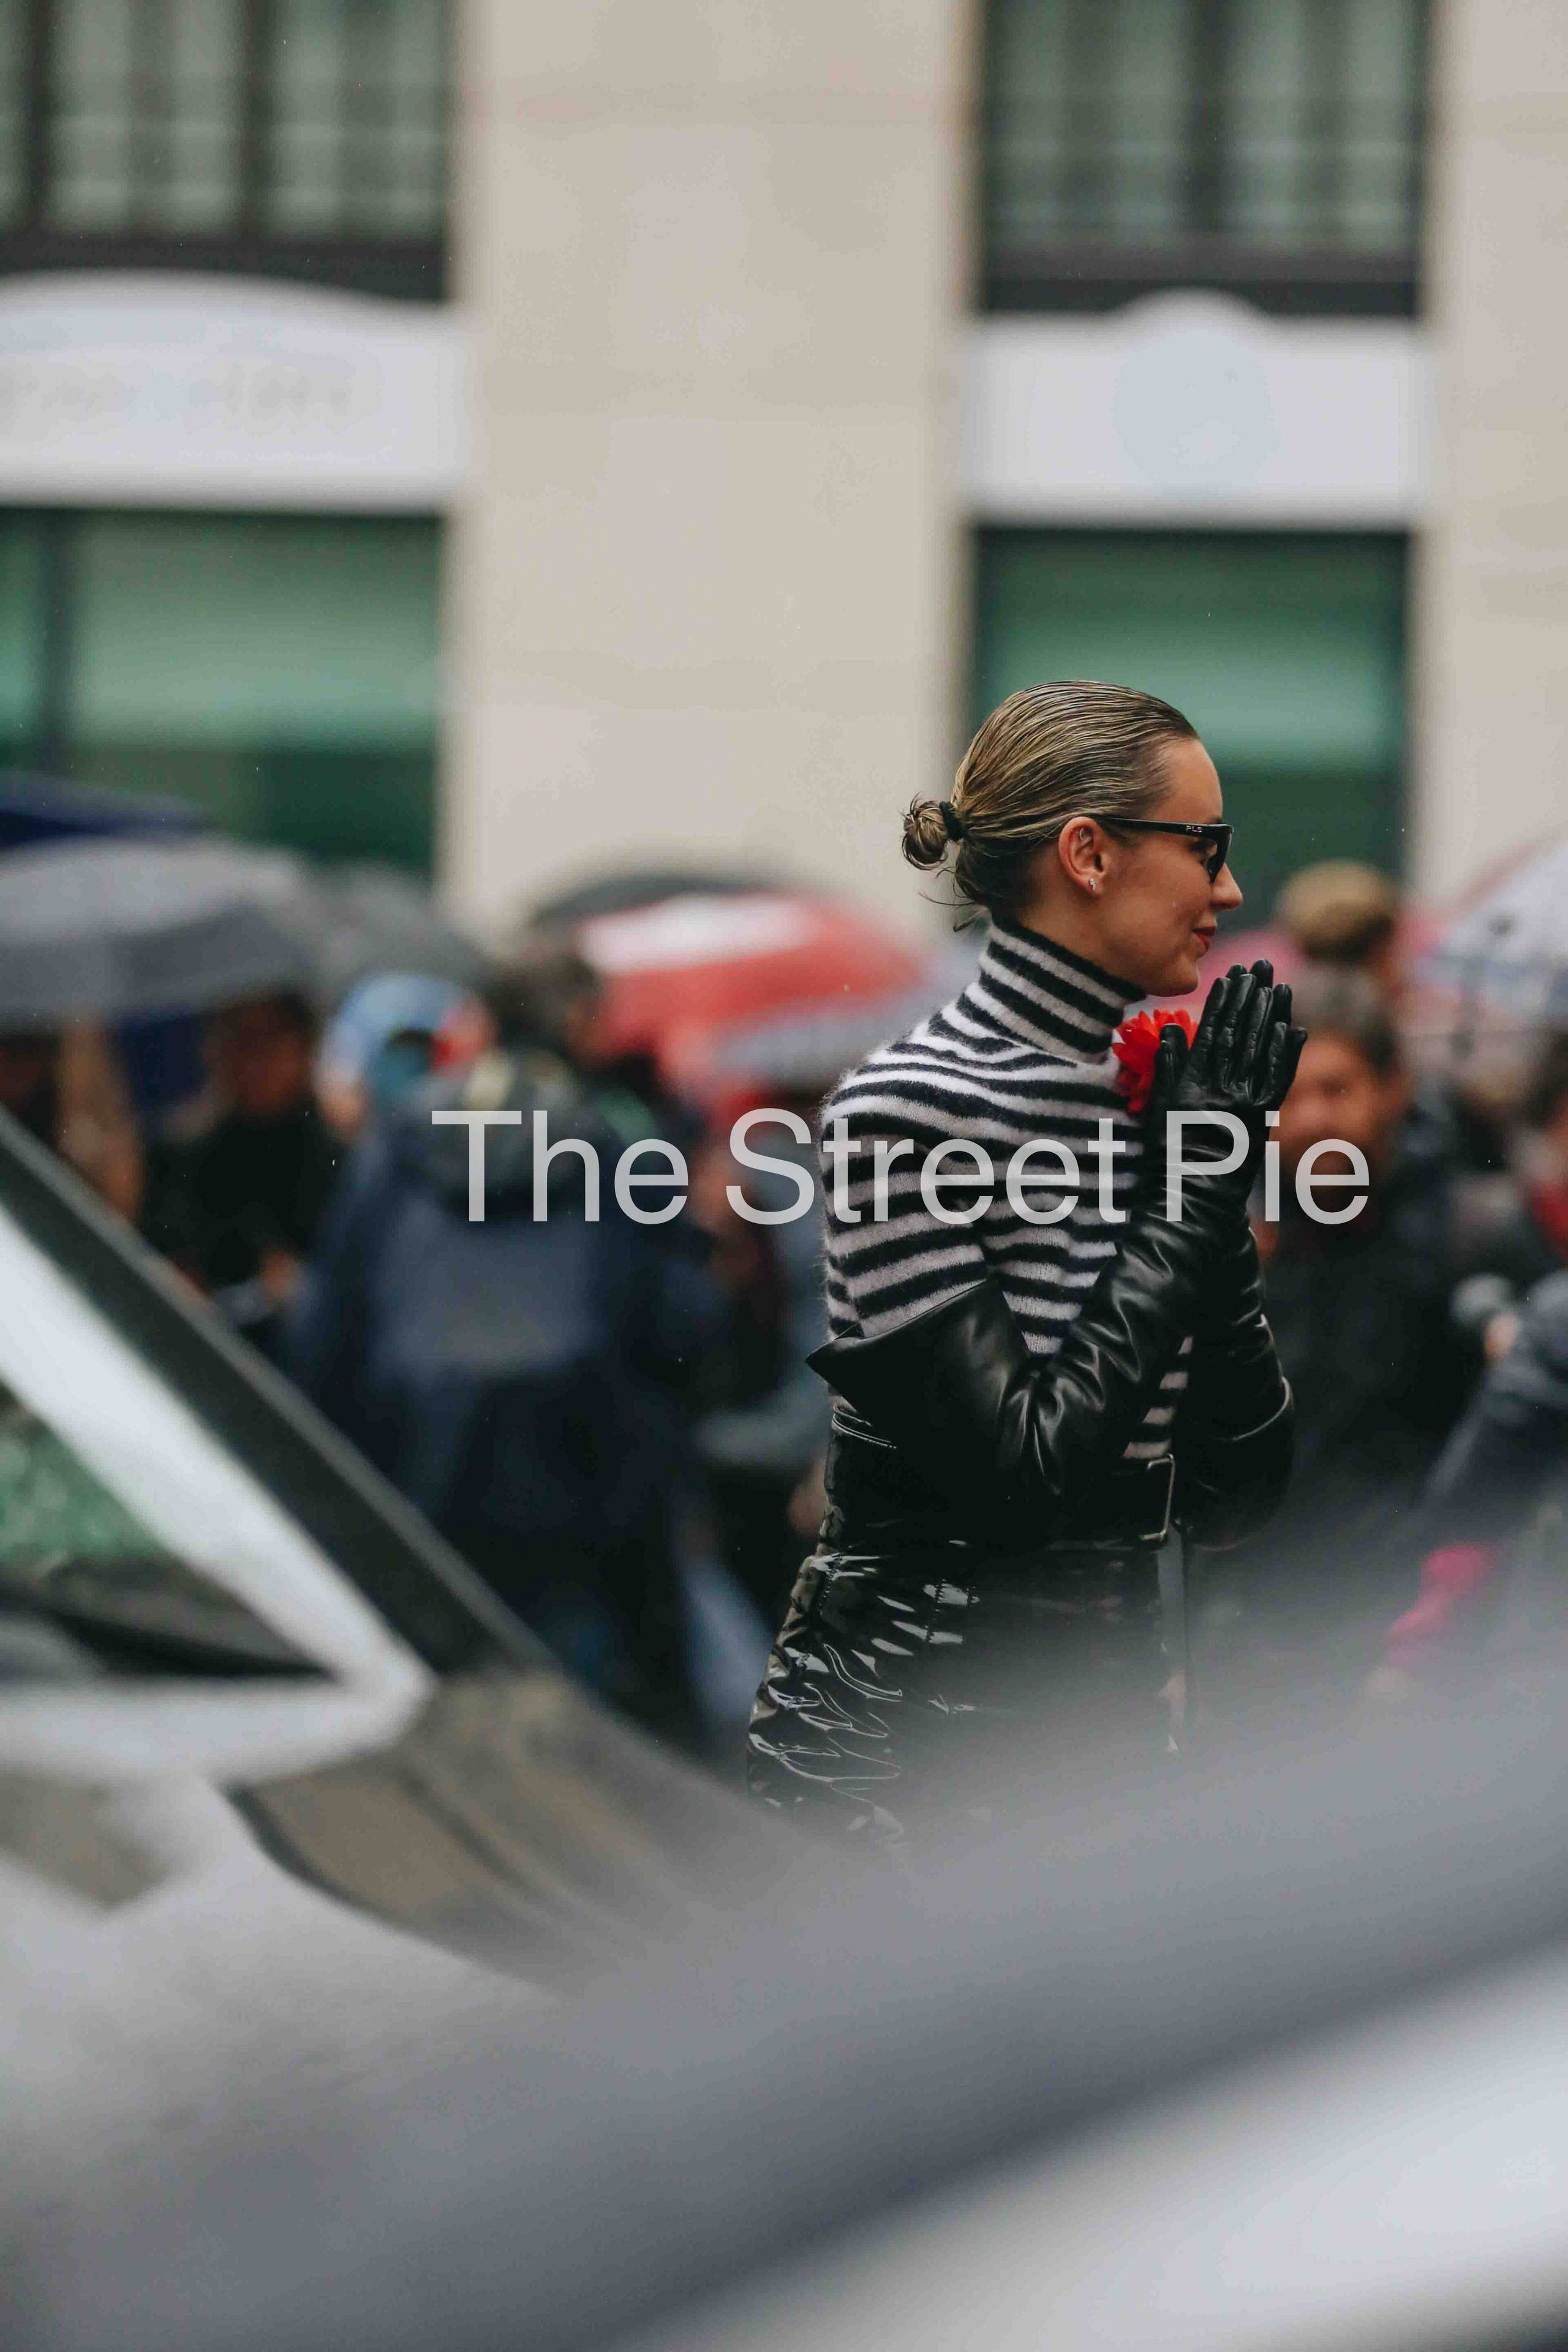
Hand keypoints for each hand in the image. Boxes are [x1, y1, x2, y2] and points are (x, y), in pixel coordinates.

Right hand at [1144, 961, 1304, 1208]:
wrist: (1191, 1199)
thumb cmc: (1166, 1156)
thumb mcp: (1157, 1109)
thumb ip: (1167, 1068)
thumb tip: (1173, 1029)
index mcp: (1193, 1083)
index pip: (1212, 1030)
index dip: (1223, 1001)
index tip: (1231, 975)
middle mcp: (1223, 1088)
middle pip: (1242, 1031)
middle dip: (1251, 995)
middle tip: (1260, 965)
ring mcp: (1246, 1102)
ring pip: (1263, 1049)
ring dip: (1273, 1014)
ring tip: (1279, 985)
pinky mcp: (1263, 1118)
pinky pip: (1279, 1078)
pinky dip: (1288, 1052)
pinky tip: (1295, 1029)